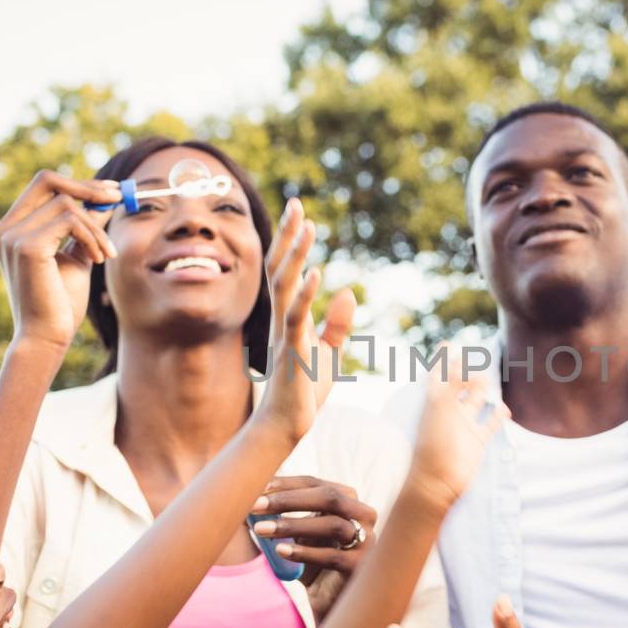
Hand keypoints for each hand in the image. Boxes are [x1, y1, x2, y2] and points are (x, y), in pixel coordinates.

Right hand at [0, 171, 121, 351]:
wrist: (47, 337)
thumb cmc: (60, 303)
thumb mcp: (77, 256)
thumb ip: (85, 228)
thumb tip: (105, 201)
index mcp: (13, 228)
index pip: (43, 186)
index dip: (79, 183)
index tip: (112, 191)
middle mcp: (6, 228)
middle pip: (47, 180)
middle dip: (87, 187)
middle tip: (117, 198)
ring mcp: (12, 235)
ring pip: (66, 204)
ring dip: (96, 227)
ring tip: (106, 254)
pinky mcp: (26, 246)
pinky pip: (69, 222)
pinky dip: (92, 237)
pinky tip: (99, 260)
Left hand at [252, 475, 376, 589]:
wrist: (330, 602)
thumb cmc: (312, 563)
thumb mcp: (297, 535)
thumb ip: (279, 516)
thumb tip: (246, 500)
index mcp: (348, 502)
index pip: (317, 484)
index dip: (287, 484)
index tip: (257, 488)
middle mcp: (364, 517)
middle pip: (330, 497)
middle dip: (289, 499)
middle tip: (256, 505)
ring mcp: (367, 542)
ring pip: (333, 525)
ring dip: (293, 524)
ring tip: (261, 529)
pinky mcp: (361, 567)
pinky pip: (333, 556)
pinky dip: (304, 552)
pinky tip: (280, 551)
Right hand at [257, 199, 355, 442]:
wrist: (289, 424)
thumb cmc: (304, 389)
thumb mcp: (329, 351)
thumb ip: (337, 322)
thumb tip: (347, 291)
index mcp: (290, 316)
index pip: (287, 270)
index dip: (291, 241)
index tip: (299, 211)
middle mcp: (282, 319)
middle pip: (281, 268)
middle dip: (287, 236)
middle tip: (296, 203)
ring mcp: (285, 334)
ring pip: (286, 286)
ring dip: (297, 256)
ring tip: (308, 226)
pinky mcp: (293, 352)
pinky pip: (297, 318)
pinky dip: (306, 295)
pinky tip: (317, 273)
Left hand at [407, 355, 507, 509]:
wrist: (436, 481)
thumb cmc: (434, 442)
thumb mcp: (441, 405)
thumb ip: (452, 381)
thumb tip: (463, 358)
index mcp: (434, 401)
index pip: (437, 374)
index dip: (442, 359)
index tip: (447, 344)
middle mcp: (449, 411)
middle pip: (459, 385)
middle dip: (466, 371)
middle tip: (476, 356)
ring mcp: (464, 426)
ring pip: (475, 401)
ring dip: (482, 389)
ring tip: (486, 380)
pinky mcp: (477, 441)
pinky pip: (490, 424)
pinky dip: (497, 416)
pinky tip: (504, 408)